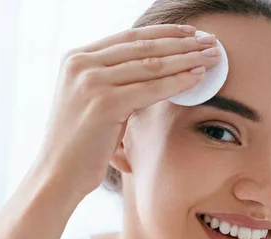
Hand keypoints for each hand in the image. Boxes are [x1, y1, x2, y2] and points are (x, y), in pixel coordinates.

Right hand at [34, 24, 220, 197]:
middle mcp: (81, 64)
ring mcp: (90, 82)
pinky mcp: (103, 103)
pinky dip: (178, 81)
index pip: (130, 37)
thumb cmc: (81, 144)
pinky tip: (198, 77)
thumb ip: (115, 82)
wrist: (57, 174)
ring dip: (187, 57)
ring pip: (151, 64)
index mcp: (77, 58)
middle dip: (182, 42)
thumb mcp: (94, 102)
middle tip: (211, 41)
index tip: (192, 32)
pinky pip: (151, 88)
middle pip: (144, 46)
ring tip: (213, 56)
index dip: (165, 32)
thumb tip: (156, 71)